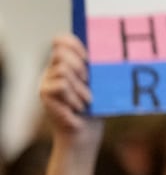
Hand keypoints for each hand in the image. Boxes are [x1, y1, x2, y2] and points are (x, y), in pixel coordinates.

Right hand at [40, 34, 101, 174]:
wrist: (85, 134)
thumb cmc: (96, 107)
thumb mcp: (99, 83)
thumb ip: (97, 66)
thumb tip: (112, 48)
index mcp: (66, 63)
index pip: (61, 40)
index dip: (74, 44)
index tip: (89, 57)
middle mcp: (52, 70)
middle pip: (60, 52)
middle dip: (80, 66)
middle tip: (90, 81)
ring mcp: (45, 82)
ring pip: (63, 69)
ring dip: (80, 87)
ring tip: (87, 100)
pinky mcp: (44, 94)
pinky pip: (61, 85)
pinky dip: (74, 96)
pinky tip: (79, 107)